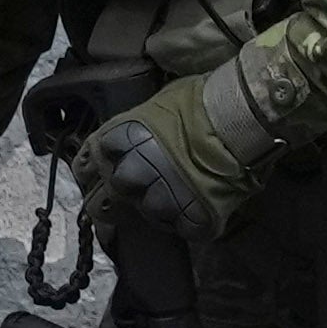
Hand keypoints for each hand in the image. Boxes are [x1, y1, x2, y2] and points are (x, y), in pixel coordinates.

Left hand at [70, 96, 218, 271]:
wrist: (240, 118)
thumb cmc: (202, 100)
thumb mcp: (155, 103)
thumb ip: (135, 127)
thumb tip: (132, 136)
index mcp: (117, 142)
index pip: (85, 167)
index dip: (93, 172)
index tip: (100, 175)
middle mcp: (130, 174)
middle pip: (105, 202)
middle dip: (115, 200)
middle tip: (137, 192)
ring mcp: (160, 200)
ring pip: (147, 214)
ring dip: (159, 206)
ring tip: (179, 190)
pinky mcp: (189, 219)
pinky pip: (181, 228)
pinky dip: (189, 220)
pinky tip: (199, 204)